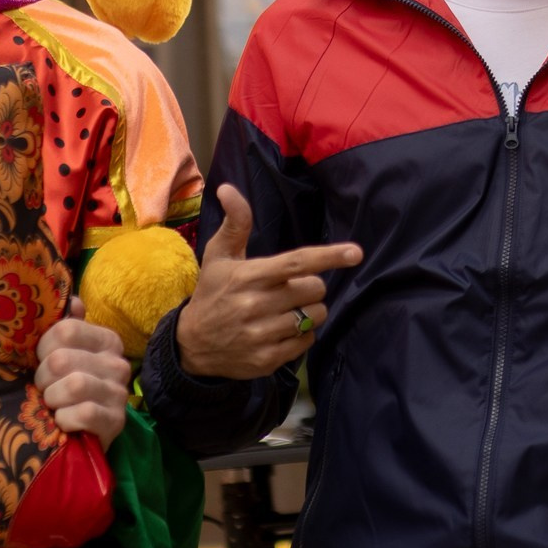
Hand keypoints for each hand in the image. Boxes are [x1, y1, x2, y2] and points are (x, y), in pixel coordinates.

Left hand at [37, 299, 132, 448]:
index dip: (43, 347)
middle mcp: (118, 363)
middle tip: (45, 388)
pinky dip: (64, 420)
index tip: (41, 360)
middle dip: (43, 378)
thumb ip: (66, 325)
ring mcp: (119, 393)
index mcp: (106, 340)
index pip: (65, 330)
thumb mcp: (65, 353)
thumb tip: (71, 300)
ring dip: (52, 399)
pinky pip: (82, 414)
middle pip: (62, 359)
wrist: (85, 434)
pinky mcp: (116, 421)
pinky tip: (63, 422)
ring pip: (73, 385)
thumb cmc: (67, 388)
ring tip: (53, 404)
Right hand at [174, 185, 363, 379]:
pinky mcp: (268, 360)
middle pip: (315, 290)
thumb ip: (235, 223)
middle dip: (310, 287)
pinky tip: (280, 331)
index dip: (329, 256)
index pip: (297, 263)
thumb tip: (227, 188)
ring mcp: (263, 335)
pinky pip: (307, 341)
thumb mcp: (218, 256)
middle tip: (291, 289)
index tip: (355, 253)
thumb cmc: (212, 293)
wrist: (192, 345)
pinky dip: (301, 335)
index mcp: (249, 276)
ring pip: (315, 316)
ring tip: (286, 310)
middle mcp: (257, 305)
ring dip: (308, 311)